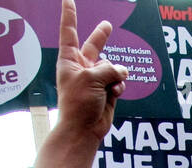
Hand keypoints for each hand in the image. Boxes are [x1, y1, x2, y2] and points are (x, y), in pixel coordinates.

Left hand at [55, 0, 126, 143]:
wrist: (83, 129)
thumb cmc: (78, 103)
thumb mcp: (92, 78)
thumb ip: (108, 69)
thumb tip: (122, 72)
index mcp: (69, 60)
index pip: (69, 31)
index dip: (69, 14)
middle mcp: (82, 67)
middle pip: (94, 46)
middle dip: (102, 36)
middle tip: (108, 25)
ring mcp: (95, 79)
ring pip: (112, 67)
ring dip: (115, 74)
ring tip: (110, 87)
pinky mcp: (106, 91)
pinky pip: (118, 81)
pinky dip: (118, 87)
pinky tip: (114, 94)